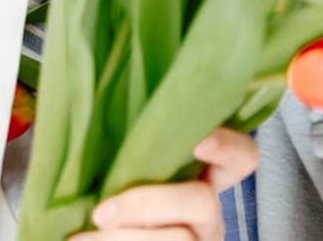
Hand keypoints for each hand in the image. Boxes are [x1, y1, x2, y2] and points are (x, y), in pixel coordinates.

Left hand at [70, 128, 258, 239]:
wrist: (97, 224)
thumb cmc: (106, 188)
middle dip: (146, 206)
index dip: (228, 146)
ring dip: (123, 239)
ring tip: (81, 238)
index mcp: (205, 175)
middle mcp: (208, 212)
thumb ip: (129, 138)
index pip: (241, 156)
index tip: (198, 141)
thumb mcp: (122, 160)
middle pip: (204, 202)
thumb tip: (93, 95)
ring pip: (179, 240)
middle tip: (100, 212)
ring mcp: (197, 239)